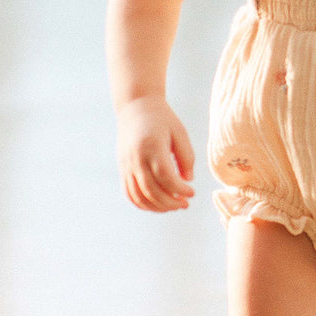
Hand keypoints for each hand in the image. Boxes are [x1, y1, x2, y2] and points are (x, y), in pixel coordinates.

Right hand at [117, 97, 194, 211]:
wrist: (135, 108)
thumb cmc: (162, 120)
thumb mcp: (180, 133)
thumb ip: (186, 157)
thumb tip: (188, 180)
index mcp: (151, 146)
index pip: (165, 176)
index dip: (180, 189)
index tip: (192, 192)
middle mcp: (136, 158)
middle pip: (151, 190)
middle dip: (170, 202)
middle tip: (186, 204)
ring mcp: (126, 165)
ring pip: (138, 196)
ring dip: (157, 207)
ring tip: (174, 206)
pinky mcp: (122, 169)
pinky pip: (129, 193)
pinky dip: (143, 204)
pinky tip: (158, 205)